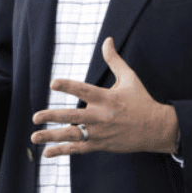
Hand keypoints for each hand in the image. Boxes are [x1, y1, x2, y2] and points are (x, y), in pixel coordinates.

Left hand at [31, 37, 177, 156]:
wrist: (156, 129)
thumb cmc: (141, 100)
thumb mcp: (129, 78)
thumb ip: (114, 60)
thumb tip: (107, 40)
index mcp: (107, 98)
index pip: (84, 90)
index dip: (68, 86)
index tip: (52, 83)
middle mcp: (101, 116)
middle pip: (73, 116)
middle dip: (53, 117)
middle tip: (35, 117)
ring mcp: (100, 133)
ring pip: (73, 135)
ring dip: (52, 136)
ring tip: (34, 136)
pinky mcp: (100, 144)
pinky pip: (79, 148)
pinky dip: (63, 151)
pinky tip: (47, 152)